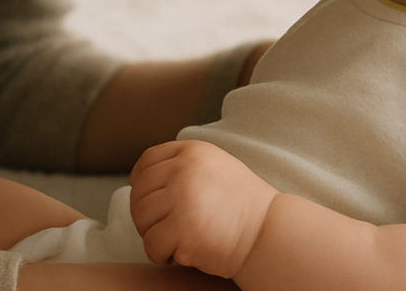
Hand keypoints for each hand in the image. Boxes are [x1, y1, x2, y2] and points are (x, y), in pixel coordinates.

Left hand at [130, 140, 277, 278]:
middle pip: (139, 192)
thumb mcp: (213, 166)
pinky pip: (151, 245)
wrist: (265, 231)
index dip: (140, 182)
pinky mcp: (183, 229)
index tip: (148, 199)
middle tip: (166, 227)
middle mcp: (185, 169)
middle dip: (147, 215)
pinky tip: (181, 252)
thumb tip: (139, 179)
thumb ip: (182, 166)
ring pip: (142, 218)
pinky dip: (161, 255)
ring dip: (154, 234)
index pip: (147, 161)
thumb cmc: (240, 204)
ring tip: (178, 238)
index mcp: (193, 151)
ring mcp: (184, 197)